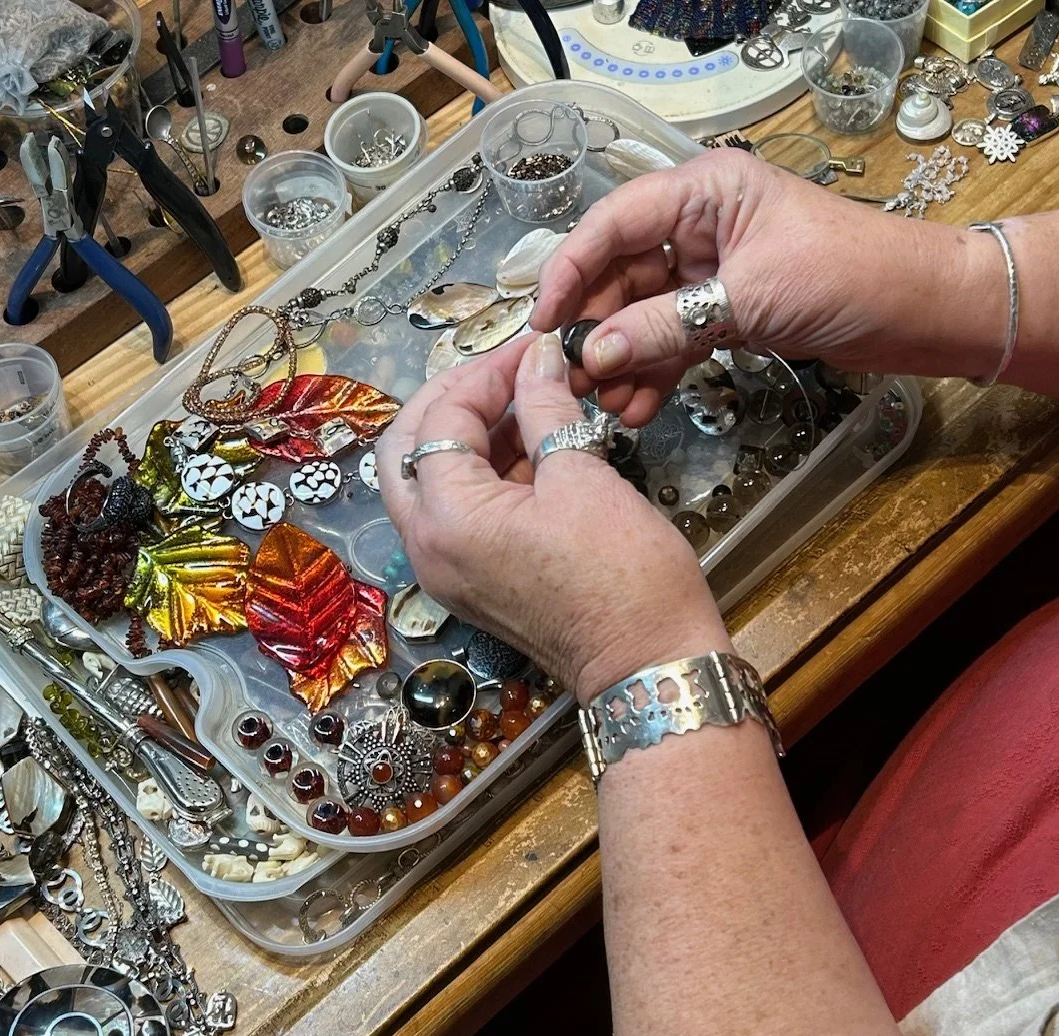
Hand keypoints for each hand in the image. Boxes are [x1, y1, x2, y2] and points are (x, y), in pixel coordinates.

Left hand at [377, 333, 729, 702]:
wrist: (650, 663)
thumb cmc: (624, 576)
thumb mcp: (583, 476)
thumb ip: (546, 408)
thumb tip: (537, 359)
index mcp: (446, 518)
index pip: (442, 420)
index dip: (486, 374)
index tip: (531, 349)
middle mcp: (427, 547)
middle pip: (408, 449)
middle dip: (453, 401)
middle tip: (505, 372)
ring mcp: (445, 569)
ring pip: (429, 481)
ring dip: (469, 435)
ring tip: (527, 401)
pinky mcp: (470, 581)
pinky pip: (456, 513)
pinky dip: (482, 473)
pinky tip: (530, 444)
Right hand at [530, 149, 974, 424]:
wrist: (925, 311)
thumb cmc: (850, 276)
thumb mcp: (746, 300)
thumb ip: (663, 327)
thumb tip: (592, 356)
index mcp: (703, 191)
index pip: (612, 224)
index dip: (569, 272)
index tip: (541, 325)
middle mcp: (700, 224)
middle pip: (620, 274)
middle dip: (594, 330)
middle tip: (569, 380)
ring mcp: (712, 271)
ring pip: (643, 314)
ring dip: (621, 360)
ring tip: (602, 406)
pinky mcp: (727, 312)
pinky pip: (674, 340)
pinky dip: (654, 372)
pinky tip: (635, 408)